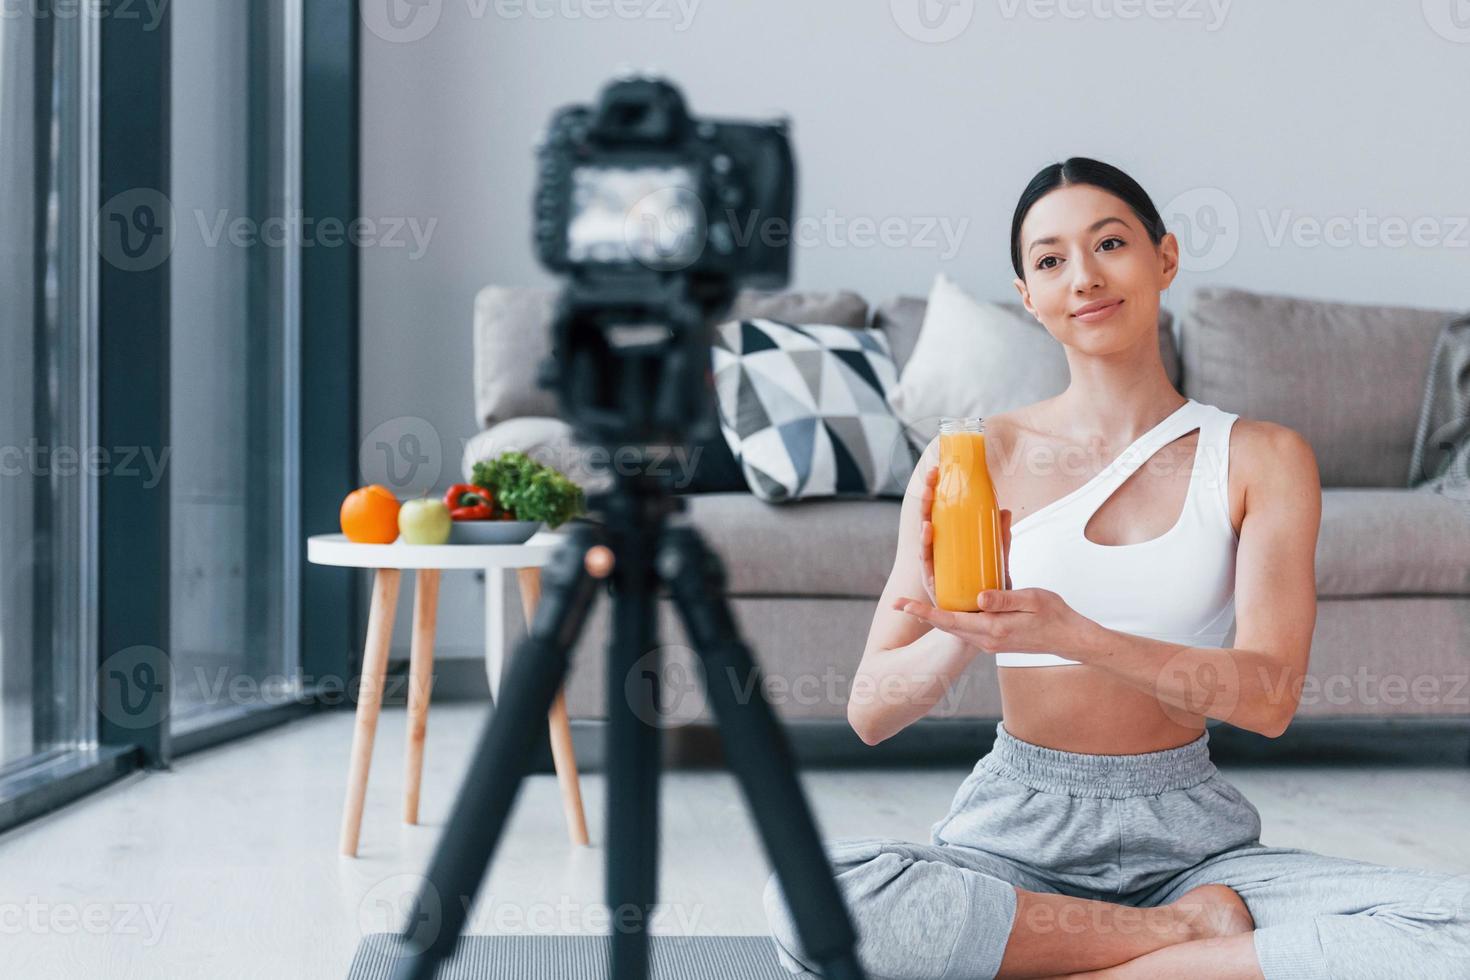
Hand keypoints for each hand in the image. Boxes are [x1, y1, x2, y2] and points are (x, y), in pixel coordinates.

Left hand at [896, 508, 1094, 655]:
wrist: (1070, 639)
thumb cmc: (1054, 616)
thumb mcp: (1031, 600)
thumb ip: (1004, 599)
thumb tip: (978, 598)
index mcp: (993, 629)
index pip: (950, 621)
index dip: (924, 612)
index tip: (903, 605)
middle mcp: (987, 640)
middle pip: (945, 626)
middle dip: (921, 614)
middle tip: (898, 603)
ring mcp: (989, 642)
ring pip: (954, 629)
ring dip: (935, 617)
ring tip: (914, 606)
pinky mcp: (994, 640)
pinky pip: (966, 630)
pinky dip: (952, 620)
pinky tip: (946, 609)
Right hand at [920, 473, 1014, 603]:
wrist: (989, 625)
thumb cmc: (989, 592)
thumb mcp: (999, 562)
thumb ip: (1001, 540)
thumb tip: (1005, 511)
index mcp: (948, 549)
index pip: (939, 516)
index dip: (936, 493)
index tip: (936, 470)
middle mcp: (938, 557)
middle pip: (928, 522)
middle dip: (927, 499)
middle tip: (931, 477)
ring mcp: (934, 571)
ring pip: (925, 541)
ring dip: (924, 519)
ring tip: (929, 497)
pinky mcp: (935, 586)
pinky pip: (928, 564)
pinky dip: (926, 547)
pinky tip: (927, 532)